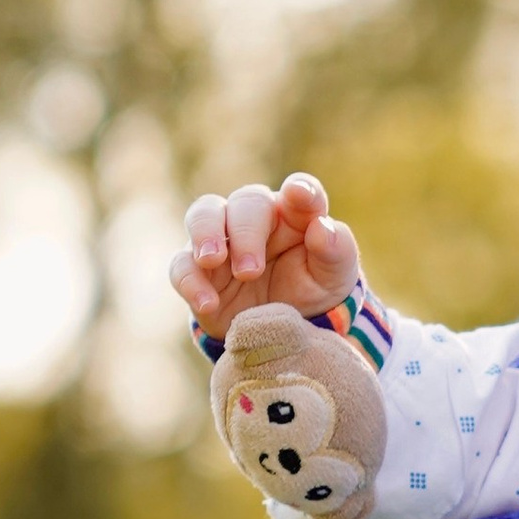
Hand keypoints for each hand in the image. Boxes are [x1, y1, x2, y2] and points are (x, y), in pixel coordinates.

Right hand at [173, 173, 359, 335]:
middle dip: (246, 232)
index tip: (299, 195)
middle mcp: (256, 218)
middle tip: (250, 270)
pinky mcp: (197, 270)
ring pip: (202, 214)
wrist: (282, 328)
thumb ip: (336, 250)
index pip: (301, 191)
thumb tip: (322, 228)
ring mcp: (222, 239)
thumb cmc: (312, 287)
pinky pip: (182, 265)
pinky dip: (190, 281)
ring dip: (205, 234)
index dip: (301, 190)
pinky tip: (207, 302)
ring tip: (213, 261)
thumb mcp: (335, 275)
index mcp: (296, 214)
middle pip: (246, 202)